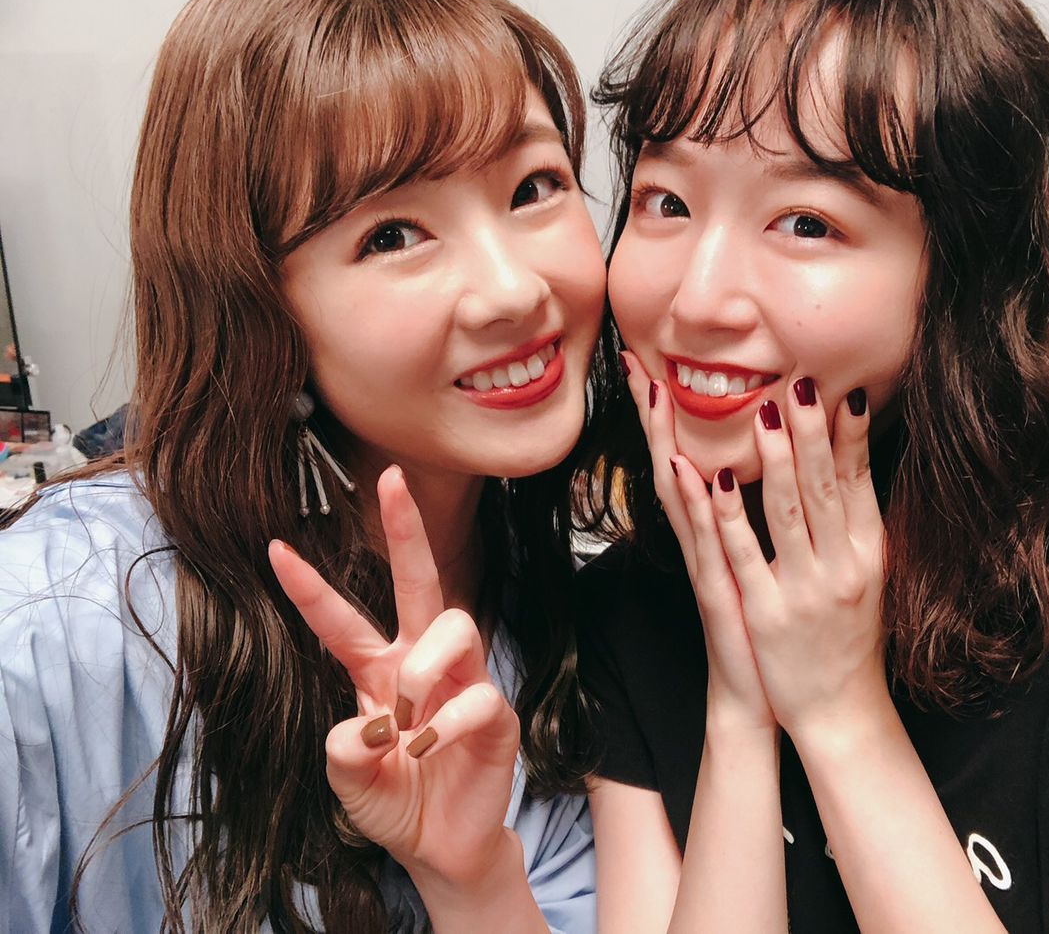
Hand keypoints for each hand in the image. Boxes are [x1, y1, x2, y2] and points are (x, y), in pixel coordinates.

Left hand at [268, 466, 518, 887]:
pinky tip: (429, 748)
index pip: (341, 621)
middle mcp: (422, 664)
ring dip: (423, 668)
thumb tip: (368, 722)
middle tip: (391, 478)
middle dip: (406, 529)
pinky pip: (477, 695)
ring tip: (408, 720)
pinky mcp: (496, 713)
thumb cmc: (396, 802)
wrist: (442, 848)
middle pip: (419, 581)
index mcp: (378, 672)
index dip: (310, 587)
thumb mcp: (349, 782)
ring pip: (452, 626)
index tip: (275, 548)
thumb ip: (343, 751)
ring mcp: (464, 681)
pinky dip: (446, 723)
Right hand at [621, 352, 773, 731]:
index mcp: (717, 531)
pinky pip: (708, 541)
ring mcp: (707, 565)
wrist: (762, 698)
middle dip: (653, 415)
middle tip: (634, 363)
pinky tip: (690, 472)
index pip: (690, 457)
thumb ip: (761, 518)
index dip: (671, 415)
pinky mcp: (721, 591)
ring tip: (655, 394)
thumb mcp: (766, 562)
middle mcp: (704, 541)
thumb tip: (770, 469)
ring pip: (682, 495)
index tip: (656, 364)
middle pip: (672, 465)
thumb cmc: (766, 629)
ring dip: (669, 443)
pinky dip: (698, 507)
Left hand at [709, 380, 888, 740]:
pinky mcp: (766, 613)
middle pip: (826, 487)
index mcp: (869, 554)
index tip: (844, 391)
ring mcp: (803, 590)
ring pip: (788, 513)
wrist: (840, 712)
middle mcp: (842, 568)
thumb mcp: (871, 577)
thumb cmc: (851, 638)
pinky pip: (744, 555)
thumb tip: (856, 467)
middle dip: (812, 433)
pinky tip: (714, 480)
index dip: (851, 437)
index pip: (860, 483)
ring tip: (765, 413)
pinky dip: (729, 515)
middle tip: (801, 384)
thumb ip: (862, 526)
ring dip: (776, 460)